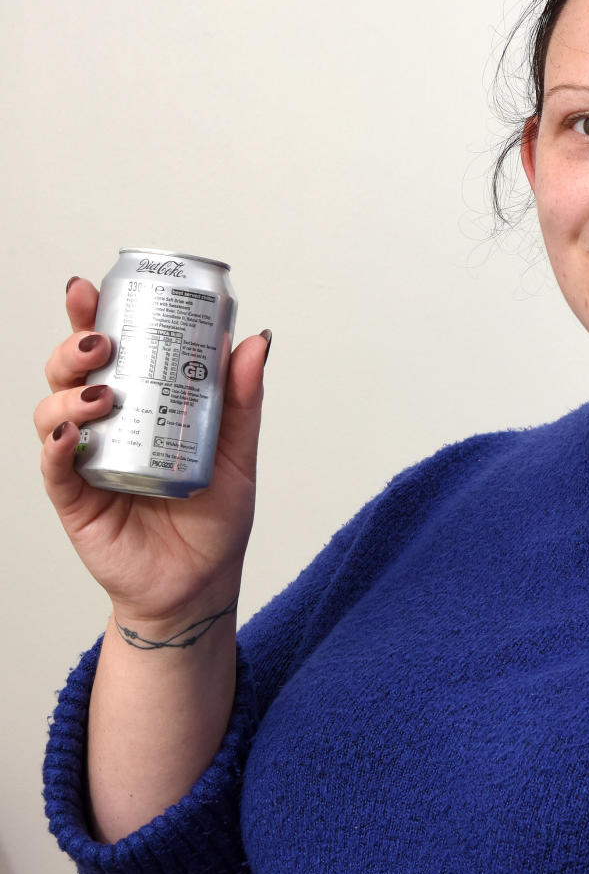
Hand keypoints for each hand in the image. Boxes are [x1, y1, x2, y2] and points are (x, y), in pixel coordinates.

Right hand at [35, 276, 270, 628]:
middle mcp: (103, 424)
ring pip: (51, 410)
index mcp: (138, 402)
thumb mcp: (236, 453)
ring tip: (103, 396)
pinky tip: (71, 436)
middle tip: (100, 342)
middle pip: (68, 371)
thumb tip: (253, 340)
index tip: (92, 289)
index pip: (106, 349)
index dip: (91, 315)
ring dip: (68, 394)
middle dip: (73, 345)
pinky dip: (56, 446)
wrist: (202, 584)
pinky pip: (53, 466)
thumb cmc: (215, 520)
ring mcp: (84, 459)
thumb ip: (241, 400)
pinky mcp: (74, 499)